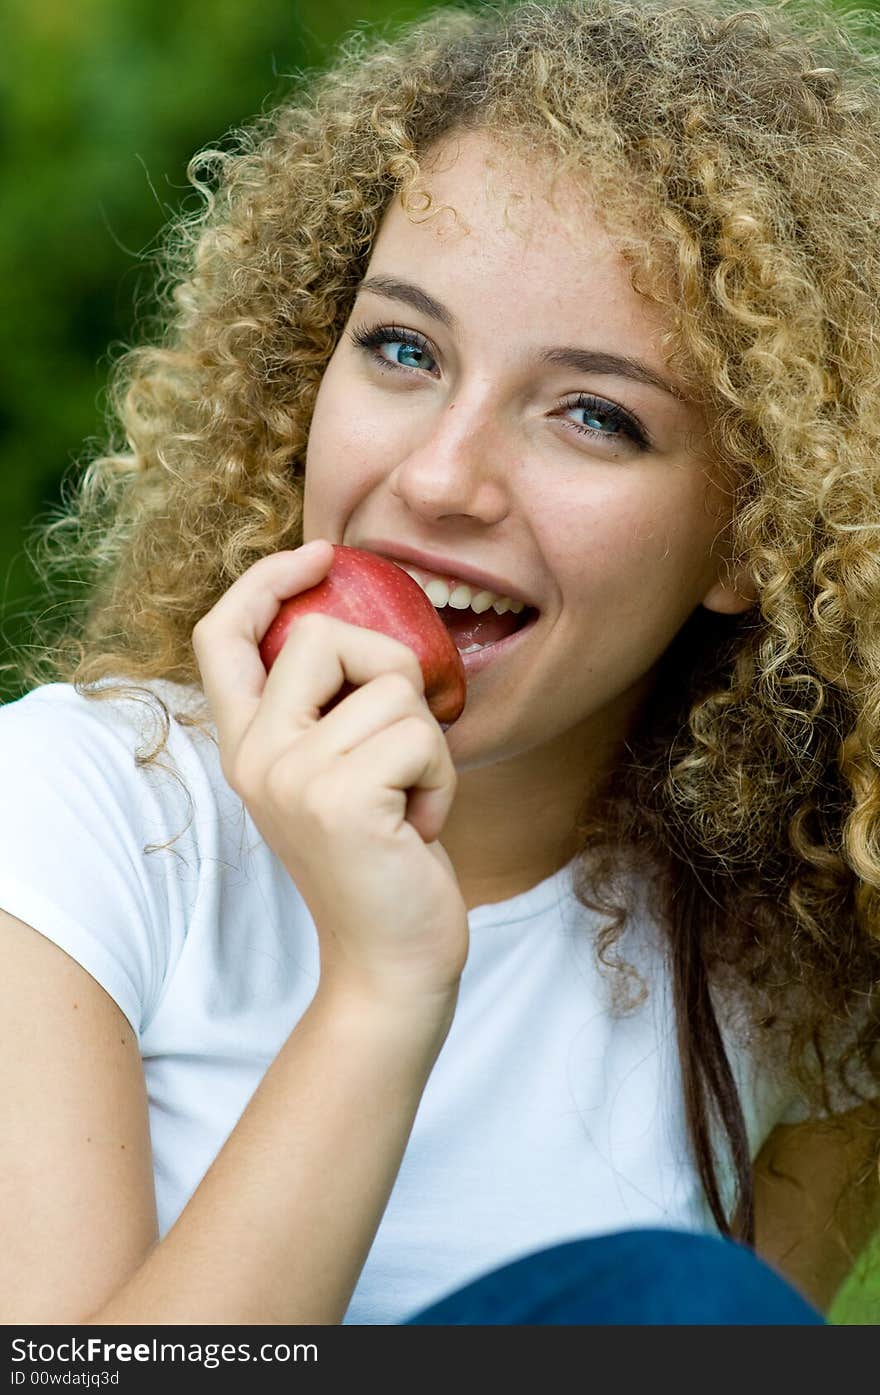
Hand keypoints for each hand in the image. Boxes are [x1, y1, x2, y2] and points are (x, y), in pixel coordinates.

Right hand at [192, 541, 468, 1009]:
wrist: (392, 960)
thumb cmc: (382, 858)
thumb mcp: (337, 774)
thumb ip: (330, 708)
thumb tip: (366, 627)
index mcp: (247, 744)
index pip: (221, 635)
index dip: (265, 580)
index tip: (324, 554)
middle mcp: (254, 755)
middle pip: (324, 634)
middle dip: (389, 672)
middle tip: (399, 746)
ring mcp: (289, 776)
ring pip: (392, 686)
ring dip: (427, 744)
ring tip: (407, 803)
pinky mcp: (339, 799)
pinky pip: (420, 735)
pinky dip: (441, 777)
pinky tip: (418, 827)